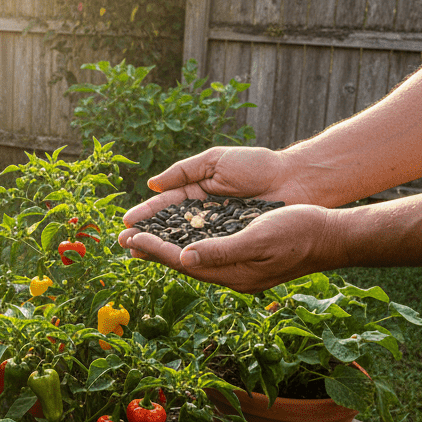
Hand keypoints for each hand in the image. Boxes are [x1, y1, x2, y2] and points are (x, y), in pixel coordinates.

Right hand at [119, 146, 312, 237]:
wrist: (297, 180)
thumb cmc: (258, 166)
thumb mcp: (217, 161)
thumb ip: (185, 171)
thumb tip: (153, 184)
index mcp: (197, 191)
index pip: (166, 205)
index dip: (147, 213)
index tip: (127, 221)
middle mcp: (205, 214)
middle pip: (170, 227)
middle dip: (147, 235)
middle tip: (124, 242)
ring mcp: (219, 230)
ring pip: (186, 242)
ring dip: (162, 249)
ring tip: (139, 254)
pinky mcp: (235, 243)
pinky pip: (209, 251)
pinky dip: (191, 256)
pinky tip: (174, 261)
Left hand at [119, 204, 341, 293]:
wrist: (331, 235)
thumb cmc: (299, 232)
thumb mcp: (258, 238)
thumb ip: (221, 250)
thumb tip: (184, 258)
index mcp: (232, 275)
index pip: (183, 262)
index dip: (155, 249)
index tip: (131, 236)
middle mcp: (231, 275)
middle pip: (182, 262)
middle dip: (152, 250)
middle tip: (122, 238)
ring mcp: (239, 267)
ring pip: (193, 256)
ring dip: (166, 246)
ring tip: (139, 238)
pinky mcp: (245, 254)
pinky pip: (207, 250)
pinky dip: (187, 241)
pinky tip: (176, 235)